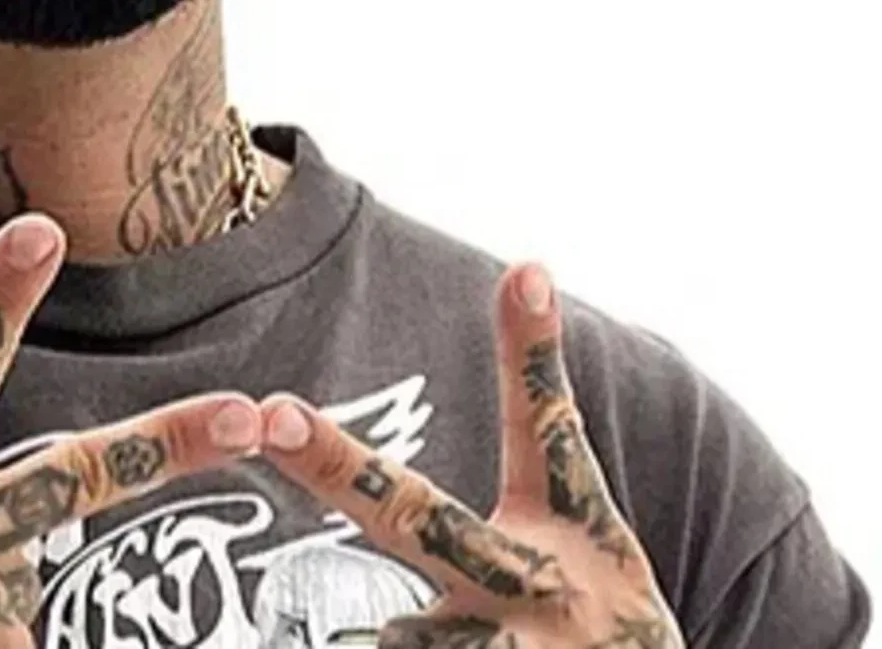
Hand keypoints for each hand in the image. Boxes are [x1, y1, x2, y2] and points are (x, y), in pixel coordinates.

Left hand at [258, 265, 683, 648]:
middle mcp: (536, 586)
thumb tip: (515, 299)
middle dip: (335, 465)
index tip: (527, 271)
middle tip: (276, 415)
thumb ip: (518, 475)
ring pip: (396, 636)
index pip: (548, 427)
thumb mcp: (588, 552)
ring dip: (404, 647)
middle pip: (415, 514)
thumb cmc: (605, 637)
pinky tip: (407, 648)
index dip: (532, 351)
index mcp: (571, 534)